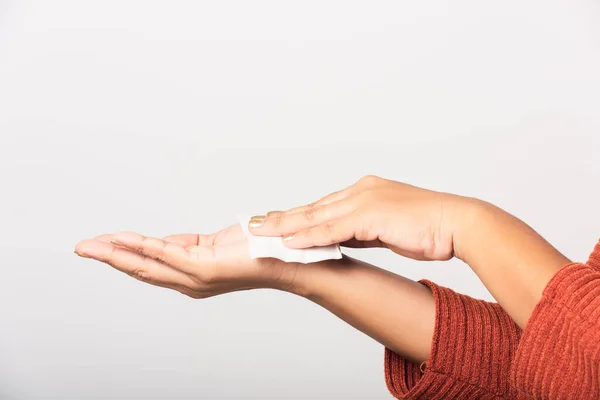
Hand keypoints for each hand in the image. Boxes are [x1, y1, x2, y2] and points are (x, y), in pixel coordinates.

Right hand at [74, 225, 299, 297]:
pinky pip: (168, 255)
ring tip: (92, 245)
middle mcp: (189, 282)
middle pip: (140, 269)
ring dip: (117, 253)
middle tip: (81, 247)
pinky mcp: (205, 269)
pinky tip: (125, 240)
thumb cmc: (253, 249)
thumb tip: (158, 242)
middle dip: (108, 257)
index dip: (121, 253)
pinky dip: (144, 246)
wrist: (282, 258)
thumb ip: (183, 245)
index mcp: (188, 276)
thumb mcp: (210, 244)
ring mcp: (196, 278)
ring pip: (148, 264)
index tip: (99, 243)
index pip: (147, 264)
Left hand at [249, 175, 469, 260]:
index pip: (324, 206)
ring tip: (260, 233)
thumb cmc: (430, 228)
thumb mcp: (388, 229)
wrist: (458, 224)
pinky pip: (332, 229)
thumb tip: (343, 240)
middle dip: (282, 217)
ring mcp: (364, 201)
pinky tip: (289, 242)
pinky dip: (308, 236)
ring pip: (316, 216)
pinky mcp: (370, 215)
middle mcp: (361, 191)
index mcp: (366, 192)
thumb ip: (363, 231)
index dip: (298, 215)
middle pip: (313, 208)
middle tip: (254, 223)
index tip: (275, 220)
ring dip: (285, 225)